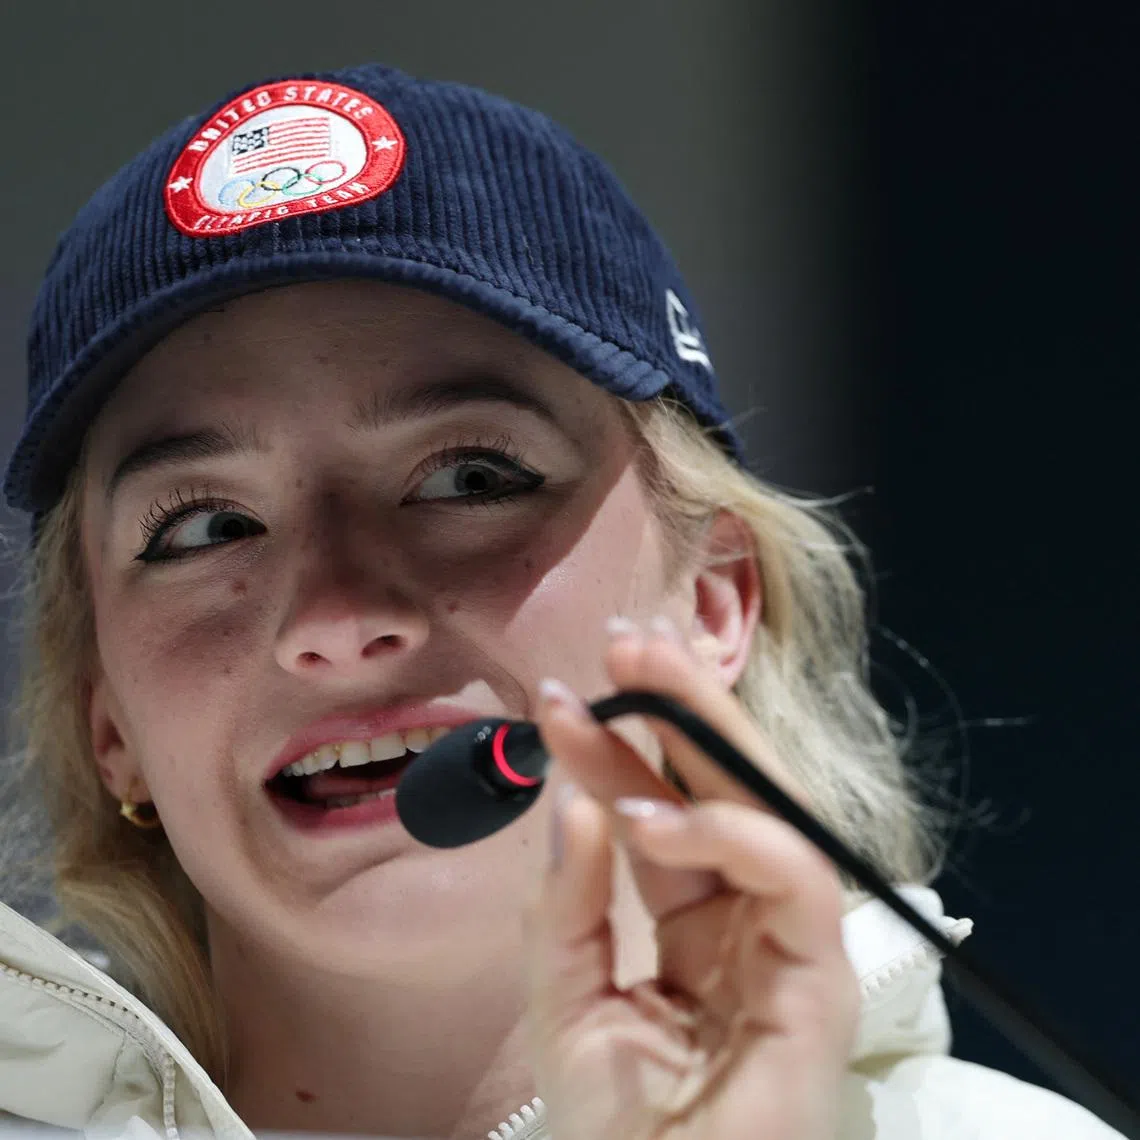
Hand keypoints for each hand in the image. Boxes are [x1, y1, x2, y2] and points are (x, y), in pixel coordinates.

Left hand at [525, 618, 859, 1139]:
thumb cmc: (614, 1124)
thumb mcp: (564, 994)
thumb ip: (568, 899)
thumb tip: (575, 798)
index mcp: (694, 919)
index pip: (658, 810)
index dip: (616, 749)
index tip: (564, 693)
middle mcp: (746, 916)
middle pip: (725, 787)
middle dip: (678, 706)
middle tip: (628, 639)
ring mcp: (789, 941)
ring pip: (771, 806)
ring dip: (707, 732)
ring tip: (638, 678)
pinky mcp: (823, 978)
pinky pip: (795, 877)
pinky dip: (727, 831)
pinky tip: (646, 815)